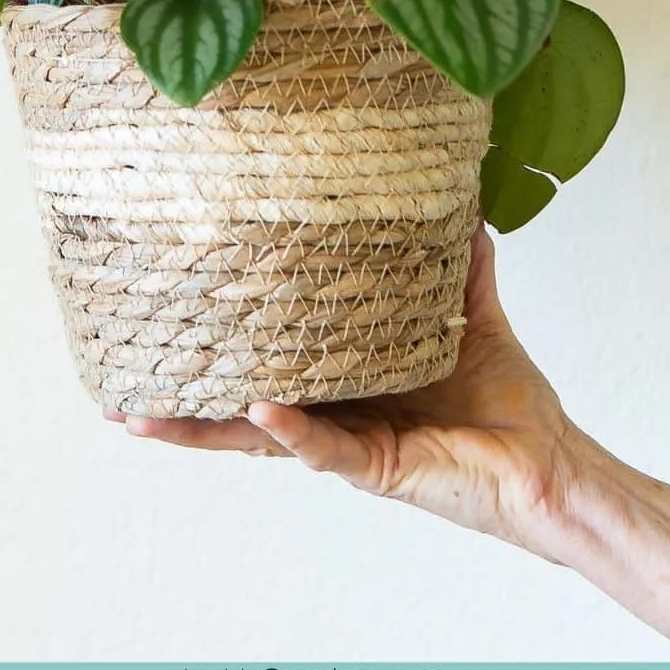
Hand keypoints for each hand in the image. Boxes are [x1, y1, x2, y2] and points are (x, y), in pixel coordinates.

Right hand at [108, 224, 576, 557]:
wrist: (549, 461)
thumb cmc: (506, 401)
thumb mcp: (471, 318)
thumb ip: (457, 267)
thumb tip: (460, 203)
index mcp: (347, 381)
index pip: (270, 365)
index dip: (222, 350)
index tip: (171, 319)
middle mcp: (336, 414)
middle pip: (242, 407)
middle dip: (182, 401)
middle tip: (119, 389)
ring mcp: (348, 444)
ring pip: (260, 436)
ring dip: (203, 427)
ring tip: (143, 415)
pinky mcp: (376, 466)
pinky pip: (322, 446)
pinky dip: (290, 428)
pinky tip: (256, 407)